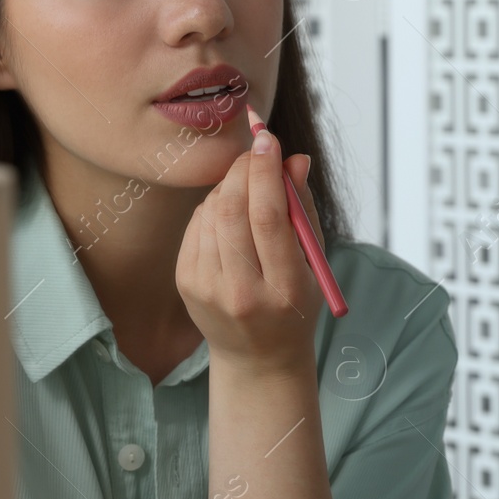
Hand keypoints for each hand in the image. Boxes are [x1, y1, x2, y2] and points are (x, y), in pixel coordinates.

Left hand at [175, 130, 326, 378]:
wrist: (257, 358)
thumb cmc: (295, 303)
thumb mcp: (313, 262)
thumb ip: (304, 209)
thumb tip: (295, 159)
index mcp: (284, 288)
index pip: (269, 218)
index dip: (267, 172)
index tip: (269, 140)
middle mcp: (242, 292)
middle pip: (234, 211)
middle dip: (245, 170)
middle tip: (258, 152)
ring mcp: (207, 289)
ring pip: (212, 212)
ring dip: (231, 186)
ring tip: (249, 188)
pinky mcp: (185, 283)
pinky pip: (197, 225)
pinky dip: (214, 206)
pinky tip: (230, 213)